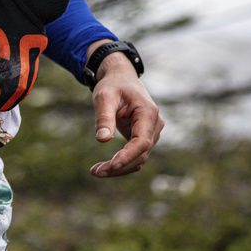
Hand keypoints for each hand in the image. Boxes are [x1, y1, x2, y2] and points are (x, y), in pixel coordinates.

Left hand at [88, 50, 163, 177]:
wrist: (121, 79)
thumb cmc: (112, 85)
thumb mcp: (104, 97)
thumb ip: (104, 117)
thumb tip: (102, 139)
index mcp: (148, 112)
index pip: (141, 141)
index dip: (128, 156)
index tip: (112, 165)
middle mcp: (155, 124)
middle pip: (141, 154)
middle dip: (119, 166)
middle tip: (95, 172)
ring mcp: (151, 132)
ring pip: (139, 159)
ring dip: (119, 169)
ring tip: (96, 171)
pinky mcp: (144, 138)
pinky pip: (136, 156)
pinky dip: (121, 164)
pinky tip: (104, 167)